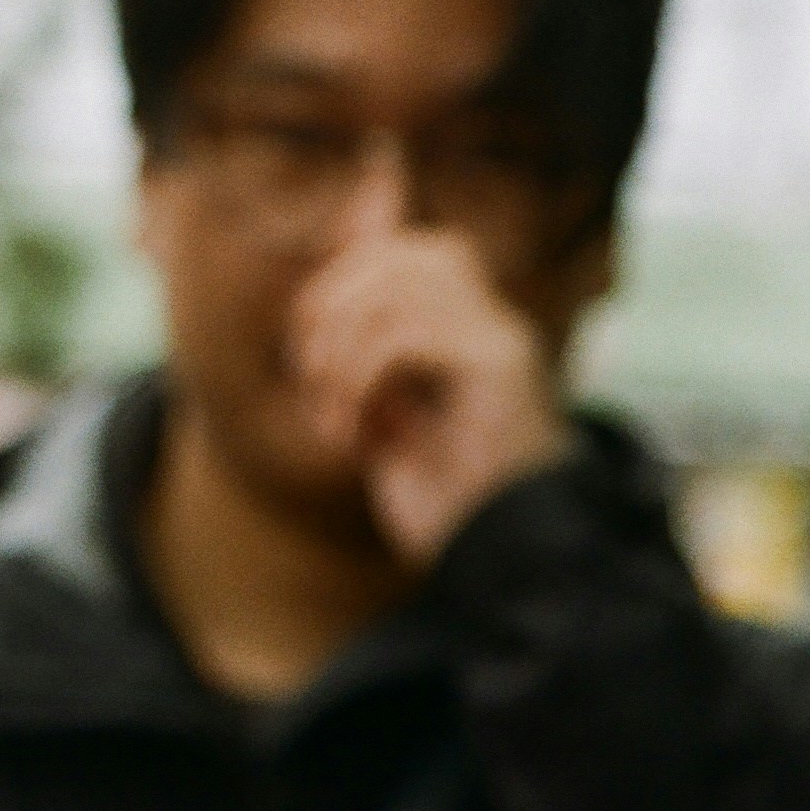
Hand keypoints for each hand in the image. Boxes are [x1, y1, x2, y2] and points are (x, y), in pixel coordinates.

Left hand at [292, 229, 570, 567]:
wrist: (502, 561)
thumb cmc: (444, 497)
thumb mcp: (382, 413)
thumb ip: (360, 355)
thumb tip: (313, 305)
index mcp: (469, 328)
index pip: (406, 248)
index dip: (342, 274)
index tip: (306, 348)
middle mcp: (493, 323)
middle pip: (400, 253)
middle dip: (332, 303)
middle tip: (310, 376)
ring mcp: (501, 340)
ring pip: (397, 287)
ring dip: (340, 350)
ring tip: (333, 416)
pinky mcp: (501, 368)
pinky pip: (406, 334)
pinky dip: (360, 377)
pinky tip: (358, 433)